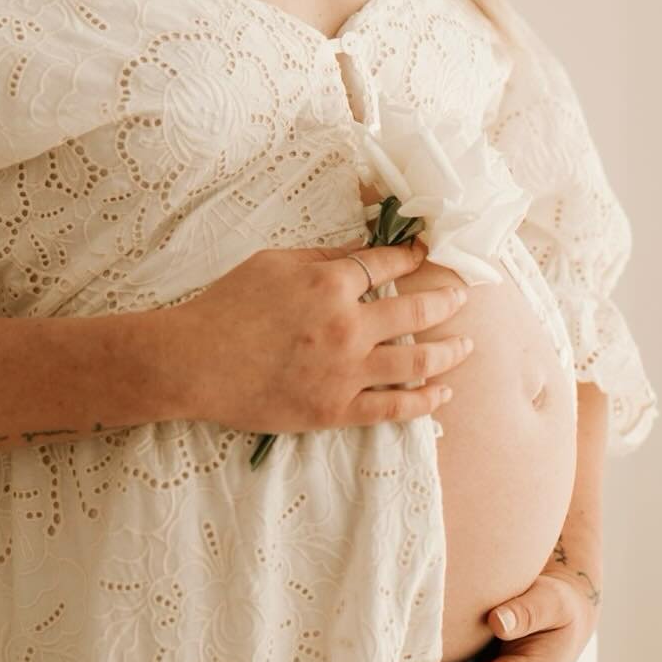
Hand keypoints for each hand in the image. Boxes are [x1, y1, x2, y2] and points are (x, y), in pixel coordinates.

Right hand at [170, 236, 472, 434]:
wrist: (194, 361)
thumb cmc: (227, 305)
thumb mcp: (274, 263)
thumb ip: (325, 258)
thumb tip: (364, 252)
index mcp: (330, 284)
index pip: (387, 264)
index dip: (412, 256)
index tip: (426, 253)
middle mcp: (347, 326)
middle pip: (416, 311)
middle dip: (447, 300)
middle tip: (462, 295)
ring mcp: (345, 371)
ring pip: (417, 362)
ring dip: (450, 351)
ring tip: (467, 345)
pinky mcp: (335, 409)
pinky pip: (394, 408)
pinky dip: (425, 401)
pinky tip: (443, 392)